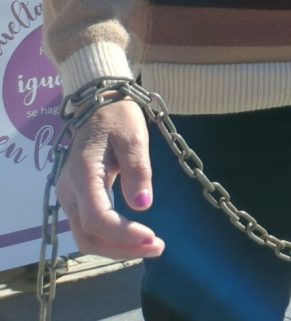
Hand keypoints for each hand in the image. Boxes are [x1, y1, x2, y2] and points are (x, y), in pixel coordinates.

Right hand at [56, 98, 162, 259]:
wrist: (98, 106)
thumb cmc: (118, 118)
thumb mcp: (134, 137)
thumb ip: (138, 170)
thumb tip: (143, 206)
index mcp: (83, 174)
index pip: (96, 218)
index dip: (122, 234)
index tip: (151, 237)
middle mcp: (69, 190)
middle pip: (88, 236)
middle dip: (121, 248)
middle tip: (158, 247)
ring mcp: (70, 196)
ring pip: (86, 236)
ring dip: (117, 247)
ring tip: (152, 246)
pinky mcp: (78, 198)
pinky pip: (89, 227)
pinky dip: (111, 238)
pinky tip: (134, 237)